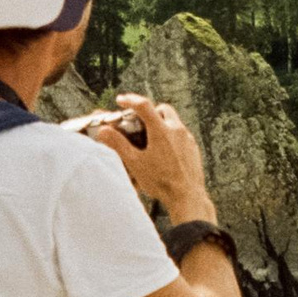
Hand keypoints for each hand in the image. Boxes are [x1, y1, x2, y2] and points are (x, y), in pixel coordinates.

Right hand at [95, 93, 213, 224]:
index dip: (130, 100)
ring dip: (161, 123)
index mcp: (161, 131)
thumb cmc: (161, 181)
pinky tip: (163, 151)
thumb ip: (118, 144)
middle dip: (150, 110)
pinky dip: (171, 135)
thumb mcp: (135, 163)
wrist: (187, 196)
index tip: (121, 100)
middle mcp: (177, 130)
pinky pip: (181, 135)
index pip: (144, 106)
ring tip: (149, 137)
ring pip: (174, 121)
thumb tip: (103, 130)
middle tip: (138, 120)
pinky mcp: (194, 149)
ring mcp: (188, 139)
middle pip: (163, 109)